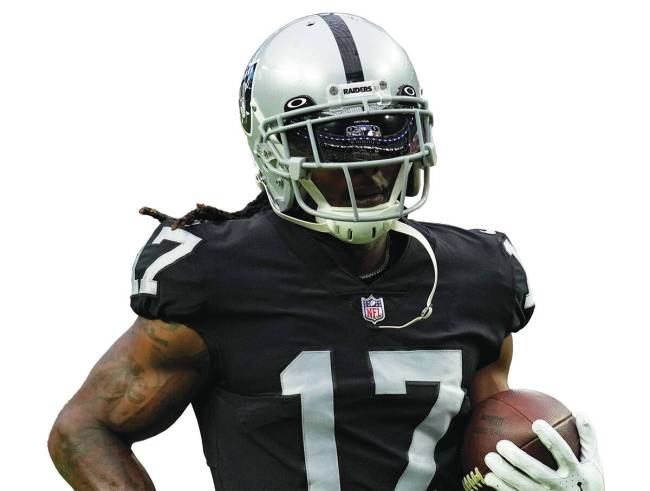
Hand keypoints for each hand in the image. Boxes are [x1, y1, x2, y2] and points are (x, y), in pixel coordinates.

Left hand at [483, 414, 603, 489]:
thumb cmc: (589, 485)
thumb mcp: (593, 464)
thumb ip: (588, 440)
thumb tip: (581, 412)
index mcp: (577, 474)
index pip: (563, 454)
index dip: (551, 439)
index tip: (537, 423)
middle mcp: (561, 487)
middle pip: (537, 472)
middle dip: (518, 459)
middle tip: (501, 444)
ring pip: (523, 487)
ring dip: (504, 473)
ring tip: (488, 458)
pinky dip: (502, 488)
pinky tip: (488, 477)